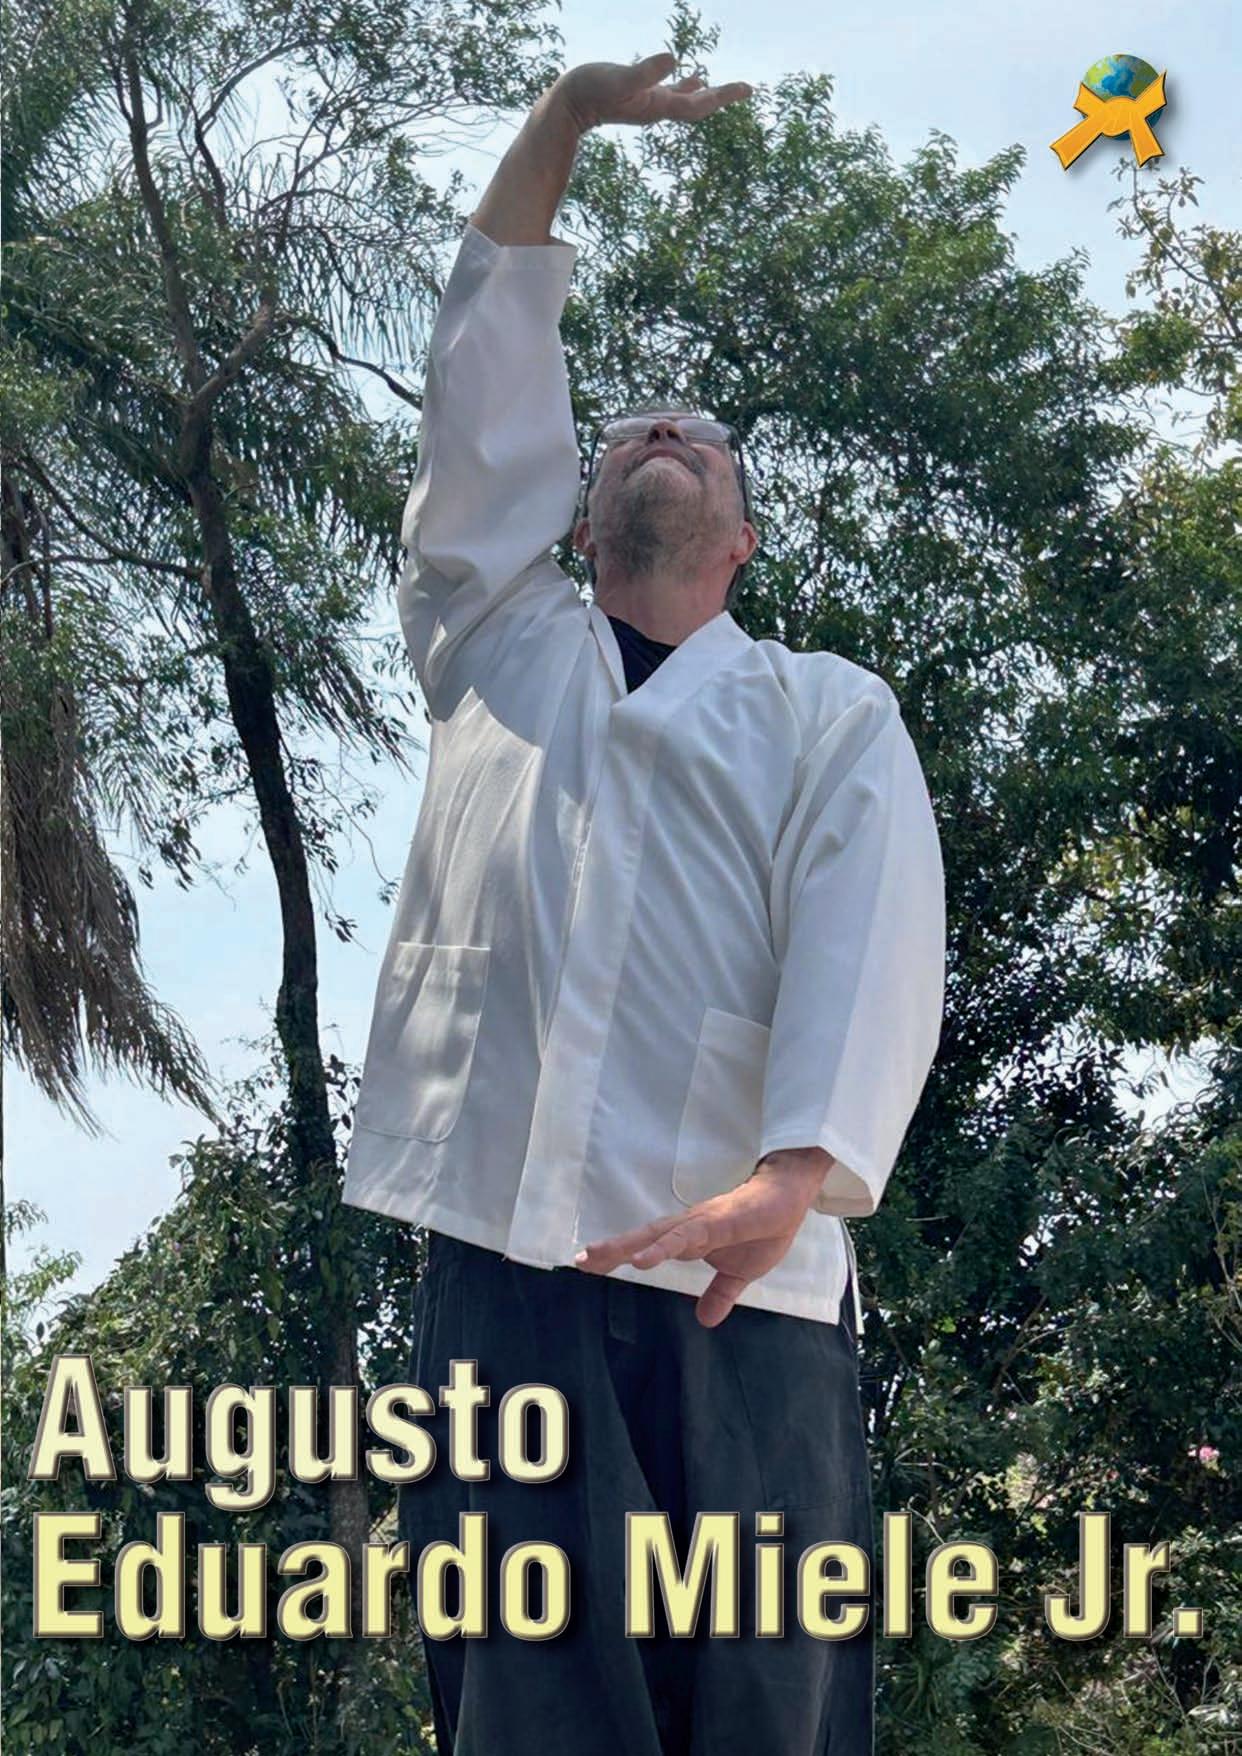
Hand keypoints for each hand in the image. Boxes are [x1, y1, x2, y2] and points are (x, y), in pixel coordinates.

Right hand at [552, 51, 752, 135]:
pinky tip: (690, 75)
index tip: (747, 89)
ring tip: (723, 88)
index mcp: (658, 106)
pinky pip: (667, 91)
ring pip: (684, 99)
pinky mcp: (638, 96)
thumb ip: (646, 72)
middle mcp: (657, 108)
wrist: (567, 106)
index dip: (723, 96)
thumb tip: (673, 59)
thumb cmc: (591, 90)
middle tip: (745, 89)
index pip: (698, 104)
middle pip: (697, 105)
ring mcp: (648, 103)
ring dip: (704, 93)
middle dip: (721, 96)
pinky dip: (683, 85)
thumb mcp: (620, 78)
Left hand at [573, 1150, 826, 1327]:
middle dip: (610, 1251)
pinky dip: (661, 1247)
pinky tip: (643, 1258)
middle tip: (579, 1262)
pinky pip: (685, 1236)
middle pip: (641, 1239)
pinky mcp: (717, 1221)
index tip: (586, 1264)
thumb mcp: (740, 1274)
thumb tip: (705, 1320)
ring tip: (598, 1256)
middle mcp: (686, 1228)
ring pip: (656, 1235)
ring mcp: (699, 1223)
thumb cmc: (763, 1228)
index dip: (617, 1255)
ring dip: (627, 1246)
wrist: (790, 1198)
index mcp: (689, 1239)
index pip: (646, 1247)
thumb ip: (720, 1293)